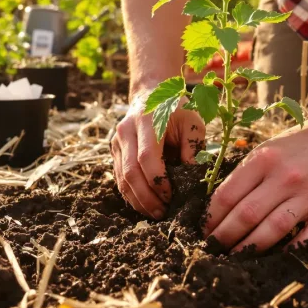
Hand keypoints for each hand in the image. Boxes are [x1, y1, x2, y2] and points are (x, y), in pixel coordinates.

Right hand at [112, 89, 205, 218]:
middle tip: (163, 213)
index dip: (158, 181)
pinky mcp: (114, 150)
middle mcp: (126, 130)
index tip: (172, 196)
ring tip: (156, 213)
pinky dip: (131, 194)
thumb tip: (193, 178)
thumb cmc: (176, 109)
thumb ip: (194, 147)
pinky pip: (119, 178)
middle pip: (131, 171)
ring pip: (122, 178)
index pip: (147, 157)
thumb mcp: (192, 121)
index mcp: (147, 120)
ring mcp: (116, 141)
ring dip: (138, 200)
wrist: (150, 94)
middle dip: (147, 197)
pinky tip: (145, 204)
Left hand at [204, 116, 307, 252]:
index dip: (212, 217)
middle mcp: (285, 176)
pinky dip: (295, 248)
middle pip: (247, 214)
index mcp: (264, 159)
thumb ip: (246, 173)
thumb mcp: (268, 149)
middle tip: (214, 249)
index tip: (204, 231)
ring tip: (237, 257)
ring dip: (252, 247)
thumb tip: (218, 205)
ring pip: (275, 227)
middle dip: (225, 236)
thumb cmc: (300, 145)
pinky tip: (280, 255)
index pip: (228, 194)